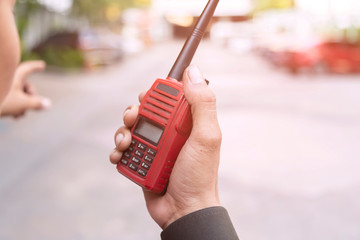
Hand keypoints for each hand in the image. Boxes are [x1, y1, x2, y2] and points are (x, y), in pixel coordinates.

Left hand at [0, 60, 51, 117]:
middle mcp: (6, 78)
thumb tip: (48, 104)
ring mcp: (1, 86)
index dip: (36, 67)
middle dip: (30, 96)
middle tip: (32, 106)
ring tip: (20, 115)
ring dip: (21, 103)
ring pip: (15, 92)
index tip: (42, 65)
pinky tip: (12, 115)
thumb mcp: (22, 104)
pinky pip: (7, 96)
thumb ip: (36, 104)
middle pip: (23, 84)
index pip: (28, 68)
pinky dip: (12, 104)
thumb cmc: (1, 102)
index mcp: (14, 76)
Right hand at [110, 65, 221, 228]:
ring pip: (130, 129)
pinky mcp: (142, 162)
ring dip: (122, 132)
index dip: (155, 94)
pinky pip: (124, 150)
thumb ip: (202, 104)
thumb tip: (192, 72)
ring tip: (125, 144)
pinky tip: (119, 156)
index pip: (168, 99)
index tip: (147, 96)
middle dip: (133, 112)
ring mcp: (154, 148)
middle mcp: (169, 133)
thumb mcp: (206, 137)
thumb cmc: (198, 175)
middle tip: (132, 118)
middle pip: (144, 112)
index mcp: (186, 124)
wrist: (184, 210)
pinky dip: (117, 151)